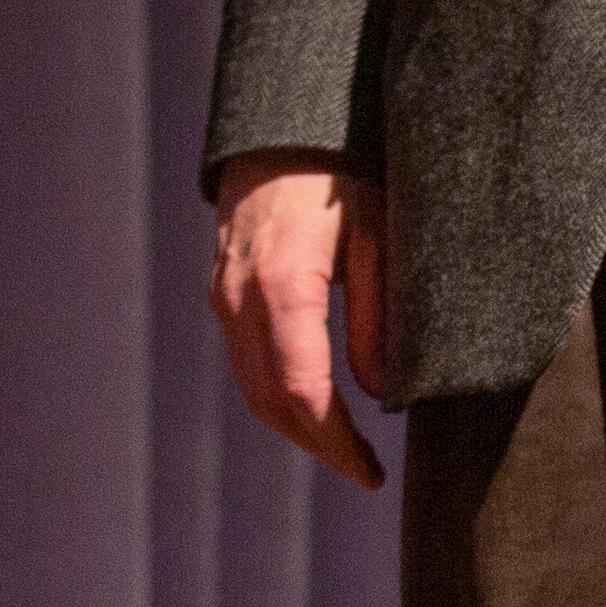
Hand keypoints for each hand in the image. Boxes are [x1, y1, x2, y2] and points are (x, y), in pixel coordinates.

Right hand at [208, 150, 391, 487]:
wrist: (282, 135)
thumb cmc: (344, 178)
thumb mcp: (380, 238)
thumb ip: (378, 316)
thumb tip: (381, 393)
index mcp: (283, 287)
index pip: (304, 391)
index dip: (335, 441)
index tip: (370, 472)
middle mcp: (240, 301)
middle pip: (272, 400)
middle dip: (317, 444)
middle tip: (364, 472)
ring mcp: (224, 300)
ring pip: (254, 386)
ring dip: (295, 426)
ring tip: (346, 450)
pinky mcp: (224, 296)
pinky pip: (247, 361)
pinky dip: (280, 394)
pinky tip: (317, 407)